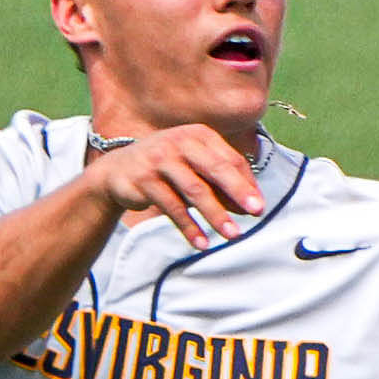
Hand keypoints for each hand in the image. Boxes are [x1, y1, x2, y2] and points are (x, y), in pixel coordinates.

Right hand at [83, 125, 263, 248]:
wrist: (118, 170)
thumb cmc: (168, 168)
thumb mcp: (196, 170)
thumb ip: (222, 184)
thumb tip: (251, 207)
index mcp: (199, 135)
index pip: (230, 159)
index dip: (247, 183)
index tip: (259, 206)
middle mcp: (179, 142)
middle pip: (215, 168)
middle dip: (238, 192)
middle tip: (257, 212)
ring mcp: (159, 159)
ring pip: (194, 190)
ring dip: (216, 214)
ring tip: (233, 235)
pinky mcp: (143, 179)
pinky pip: (171, 207)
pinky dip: (189, 226)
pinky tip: (201, 242)